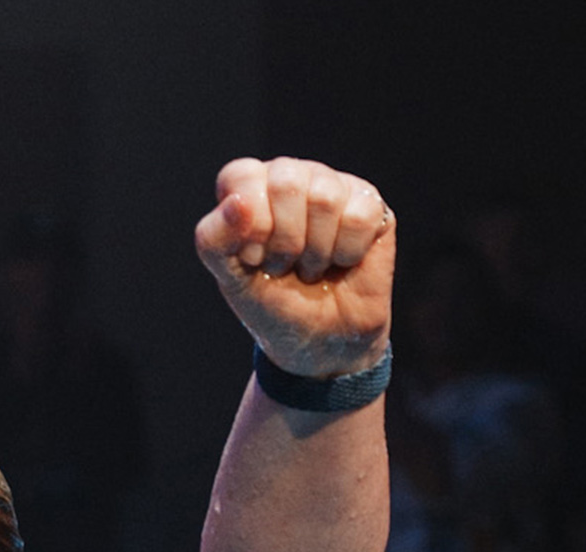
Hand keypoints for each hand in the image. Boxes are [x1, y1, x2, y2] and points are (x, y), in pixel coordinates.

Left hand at [196, 157, 394, 376]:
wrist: (319, 341)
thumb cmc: (271, 303)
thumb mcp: (230, 278)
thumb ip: (214, 239)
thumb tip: (237, 202)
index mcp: (249, 187)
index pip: (242, 176)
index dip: (249, 223)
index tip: (253, 257)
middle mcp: (291, 177)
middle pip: (287, 182)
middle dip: (284, 240)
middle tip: (285, 264)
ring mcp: (332, 186)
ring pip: (325, 197)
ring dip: (316, 250)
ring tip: (311, 266)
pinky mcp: (370, 205)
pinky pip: (360, 214)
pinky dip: (347, 251)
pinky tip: (342, 261)